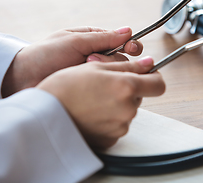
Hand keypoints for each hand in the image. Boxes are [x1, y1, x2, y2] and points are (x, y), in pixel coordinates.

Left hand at [2, 26, 142, 96]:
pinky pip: (105, 87)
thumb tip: (128, 31)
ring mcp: (92, 74)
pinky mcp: (88, 89)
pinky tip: (98, 86)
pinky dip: (105, 85)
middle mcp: (94, 56)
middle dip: (112, 59)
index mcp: (92, 40)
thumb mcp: (74, 41)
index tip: (133, 49)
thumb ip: (102, 38)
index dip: (129, 45)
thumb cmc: (44, 54)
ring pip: (115, 73)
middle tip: (93, 60)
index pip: (119, 41)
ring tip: (84, 69)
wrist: (22, 78)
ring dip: (105, 71)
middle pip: (120, 58)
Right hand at [37, 57, 165, 148]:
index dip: (152, 77)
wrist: (44, 114)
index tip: (144, 74)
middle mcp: (127, 109)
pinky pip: (117, 124)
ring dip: (116, 103)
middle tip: (104, 84)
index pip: (158, 84)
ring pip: (127, 110)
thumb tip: (149, 64)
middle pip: (139, 96)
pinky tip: (91, 112)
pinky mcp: (111, 139)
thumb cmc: (65, 87)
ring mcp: (120, 127)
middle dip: (127, 89)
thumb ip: (126, 66)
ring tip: (93, 98)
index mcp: (126, 87)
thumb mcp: (95, 68)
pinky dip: (108, 118)